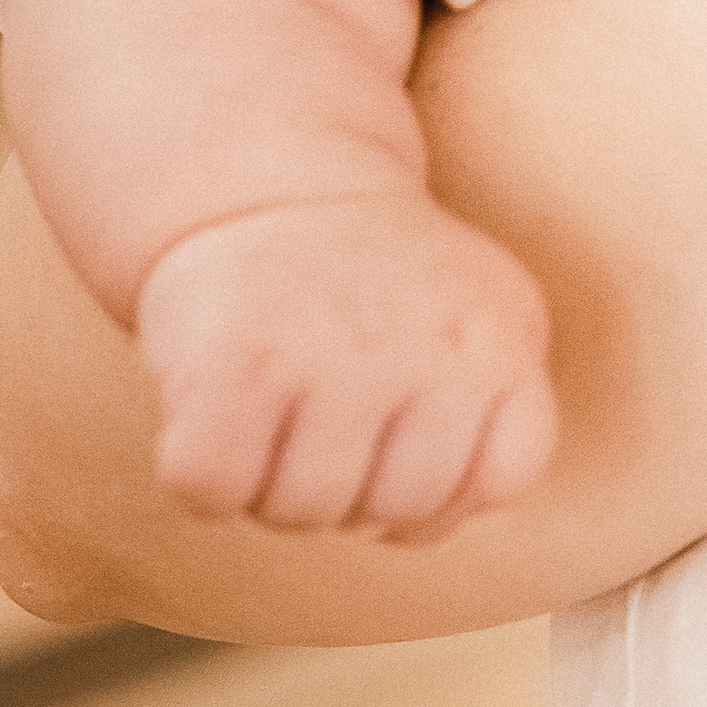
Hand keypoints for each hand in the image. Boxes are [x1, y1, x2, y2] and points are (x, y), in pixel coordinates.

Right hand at [134, 190, 557, 536]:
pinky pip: (213, 492)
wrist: (266, 181)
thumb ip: (491, 424)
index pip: (504, 480)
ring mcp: (334, 352)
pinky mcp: (235, 363)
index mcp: (502, 333)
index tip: (403, 439)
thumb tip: (437, 524)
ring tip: (276, 400)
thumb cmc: (374, 287)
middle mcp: (430, 341)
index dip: (445, 491)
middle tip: (324, 411)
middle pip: (396, 511)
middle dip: (352, 489)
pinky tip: (218, 405)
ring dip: (273, 484)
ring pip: (303, 513)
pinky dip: (202, 475)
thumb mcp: (473, 324)